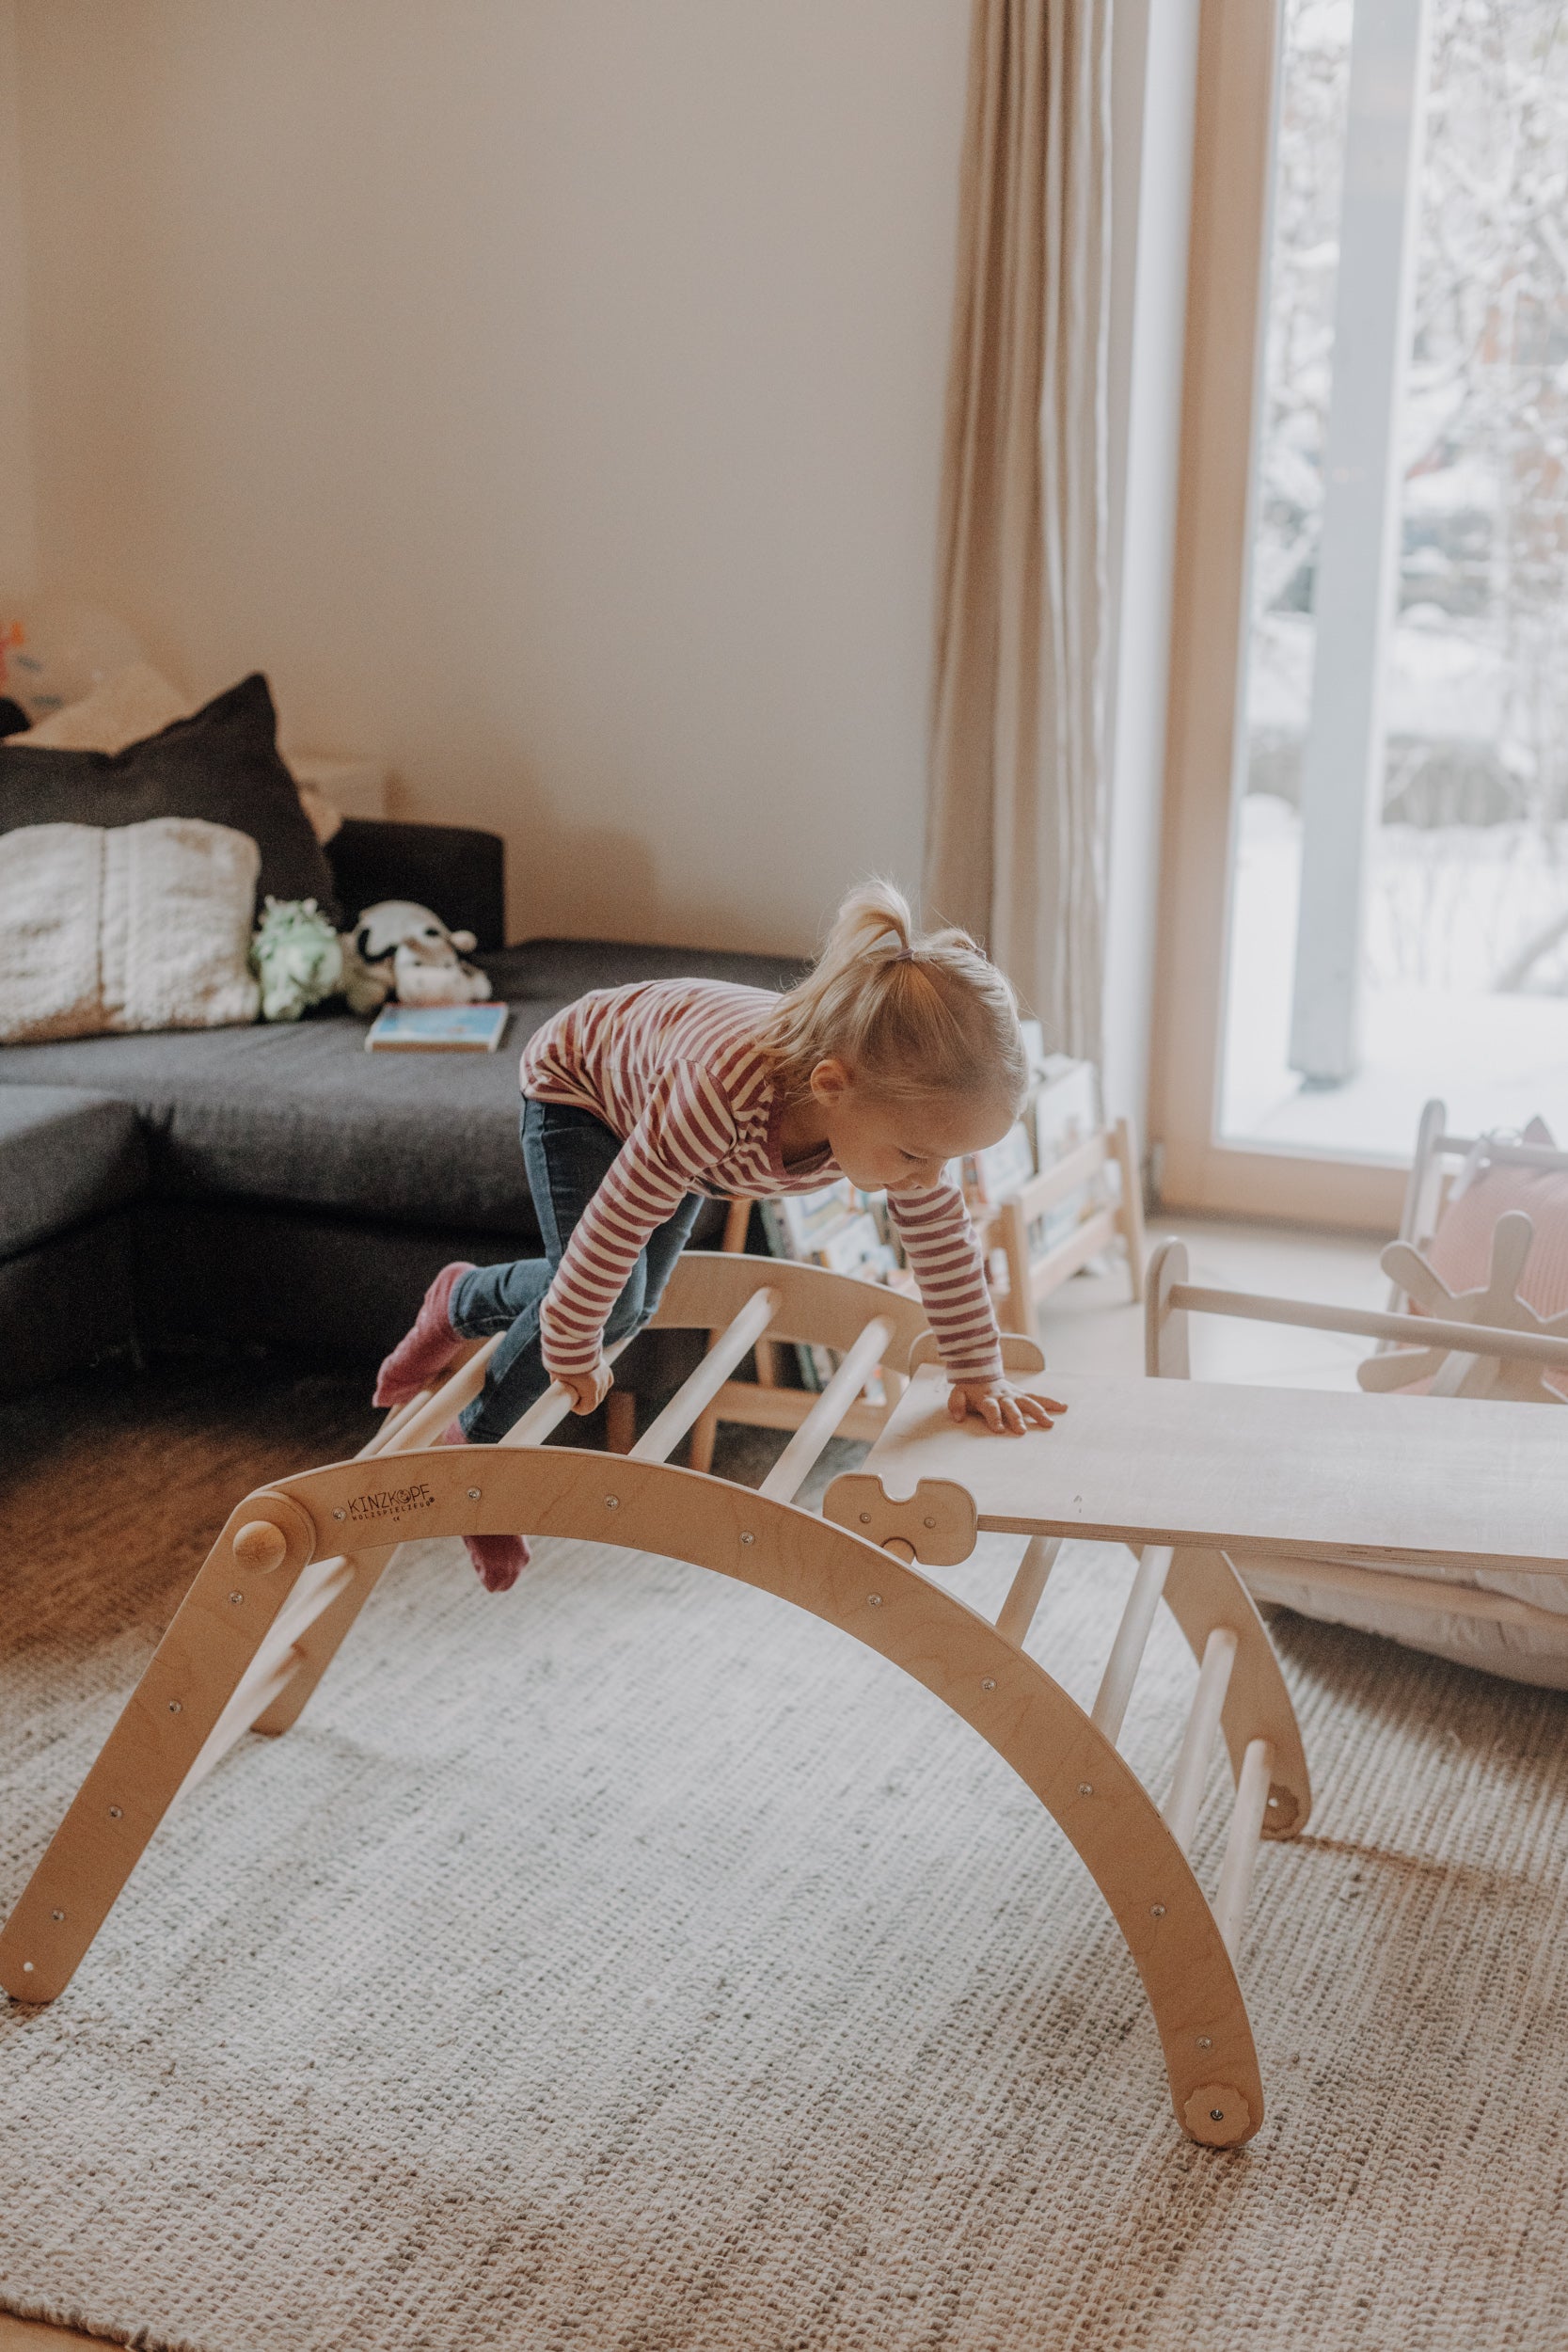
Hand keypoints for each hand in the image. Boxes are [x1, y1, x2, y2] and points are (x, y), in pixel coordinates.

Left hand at [559, 1363, 613, 1415]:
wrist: (573, 1343)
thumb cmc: (563, 1361)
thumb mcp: (558, 1378)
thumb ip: (560, 1388)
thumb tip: (557, 1395)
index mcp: (591, 1388)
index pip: (587, 1408)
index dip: (577, 1408)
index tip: (570, 1402)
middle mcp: (601, 1383)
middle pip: (596, 1402)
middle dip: (585, 1400)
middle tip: (574, 1395)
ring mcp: (605, 1376)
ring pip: (602, 1392)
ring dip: (593, 1393)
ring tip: (582, 1387)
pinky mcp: (607, 1369)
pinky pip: (607, 1383)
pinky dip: (601, 1384)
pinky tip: (593, 1381)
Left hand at [946, 1377, 1066, 1434]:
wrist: (980, 1370)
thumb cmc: (970, 1388)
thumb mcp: (958, 1393)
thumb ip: (957, 1404)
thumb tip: (958, 1417)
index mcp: (987, 1399)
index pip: (991, 1409)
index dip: (994, 1419)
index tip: (998, 1430)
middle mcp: (1003, 1397)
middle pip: (1011, 1408)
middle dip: (1017, 1419)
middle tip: (1022, 1431)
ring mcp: (1014, 1395)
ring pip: (1028, 1402)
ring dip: (1038, 1412)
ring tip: (1049, 1424)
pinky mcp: (1022, 1394)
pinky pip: (1038, 1397)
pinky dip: (1051, 1402)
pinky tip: (1063, 1407)